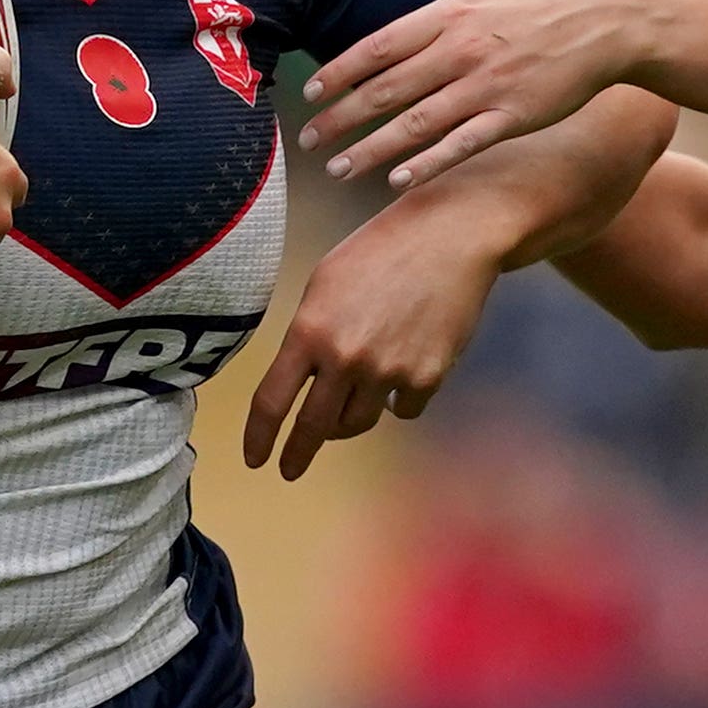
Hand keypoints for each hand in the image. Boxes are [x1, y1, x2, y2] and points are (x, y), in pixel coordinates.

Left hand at [237, 197, 521, 481]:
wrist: (451, 237)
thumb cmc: (383, 249)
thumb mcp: (325, 282)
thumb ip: (308, 332)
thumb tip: (302, 377)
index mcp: (310, 331)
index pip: (272, 401)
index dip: (260, 437)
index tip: (256, 459)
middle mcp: (345, 358)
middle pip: (313, 427)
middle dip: (298, 454)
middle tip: (290, 469)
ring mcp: (388, 371)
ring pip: (357, 422)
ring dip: (348, 419)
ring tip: (352, 400)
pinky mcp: (426, 377)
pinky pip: (402, 410)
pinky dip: (397, 399)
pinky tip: (401, 372)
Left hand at [302, 0, 642, 188]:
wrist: (611, 21)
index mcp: (451, 13)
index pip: (381, 45)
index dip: (342, 70)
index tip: (311, 93)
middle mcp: (462, 50)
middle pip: (387, 89)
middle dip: (342, 117)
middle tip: (307, 140)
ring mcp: (487, 85)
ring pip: (417, 123)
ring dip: (372, 149)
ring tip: (338, 168)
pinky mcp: (514, 114)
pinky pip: (463, 144)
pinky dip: (429, 163)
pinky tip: (398, 182)